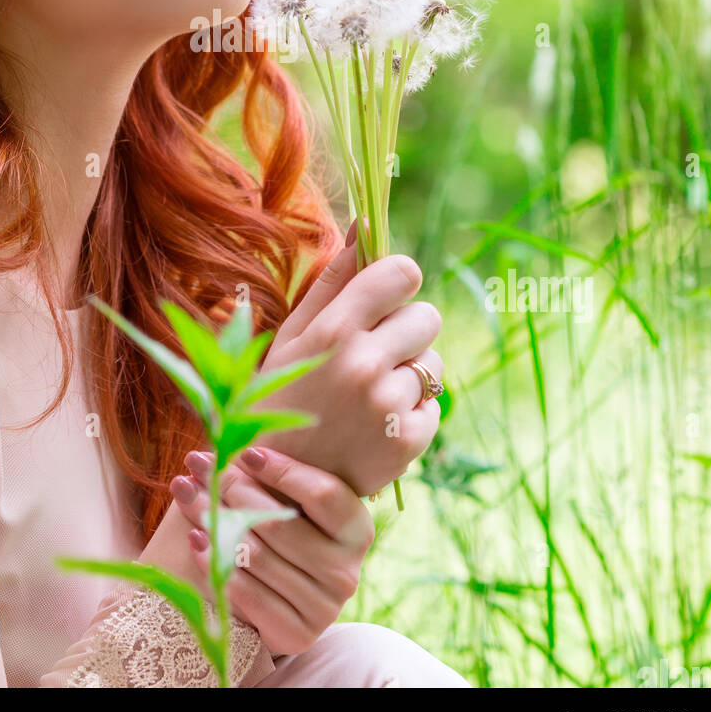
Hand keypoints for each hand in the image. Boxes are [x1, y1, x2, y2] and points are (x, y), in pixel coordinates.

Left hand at [169, 444, 373, 657]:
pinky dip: (214, 562)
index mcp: (357, 530)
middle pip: (280, 522)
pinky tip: (196, 538)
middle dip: (231, 487)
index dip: (282, 470)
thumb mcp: (293, 503)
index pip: (321, 493)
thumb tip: (231, 438)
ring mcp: (323, 608)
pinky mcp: (295, 634)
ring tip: (186, 492)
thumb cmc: (288, 535)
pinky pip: (245, 591)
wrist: (287, 605)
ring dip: (212, 519)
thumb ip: (272, 475)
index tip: (243, 451)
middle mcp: (346, 571)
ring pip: (256, 554)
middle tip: (196, 463)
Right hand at [252, 221, 443, 496]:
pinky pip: (436, 405)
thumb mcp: (294, 335)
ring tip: (371, 396)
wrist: (274, 487)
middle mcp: (364, 364)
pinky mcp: (409, 443)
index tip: (384, 299)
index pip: (403, 273)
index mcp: (333, 330)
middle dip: (407, 331)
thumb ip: (332, 279)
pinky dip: (414, 413)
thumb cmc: (279, 398)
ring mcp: (389, 407)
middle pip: (428, 316)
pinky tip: (378, 424)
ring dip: (411, 375)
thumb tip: (364, 224)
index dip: (397, 283)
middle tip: (376, 354)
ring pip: (434, 363)